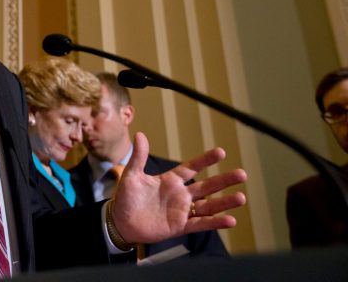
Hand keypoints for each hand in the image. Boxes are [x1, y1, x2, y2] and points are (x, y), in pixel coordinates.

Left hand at [112, 132, 246, 244]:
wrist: (120, 222)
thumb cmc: (125, 198)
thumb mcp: (131, 175)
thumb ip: (139, 157)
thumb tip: (140, 134)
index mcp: (169, 180)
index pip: (191, 167)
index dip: (205, 160)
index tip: (221, 152)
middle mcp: (179, 195)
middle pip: (206, 186)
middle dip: (224, 180)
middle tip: (242, 174)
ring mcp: (181, 211)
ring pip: (208, 206)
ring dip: (224, 202)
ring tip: (241, 197)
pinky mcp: (179, 226)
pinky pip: (200, 223)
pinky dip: (215, 223)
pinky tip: (230, 220)